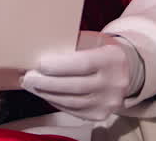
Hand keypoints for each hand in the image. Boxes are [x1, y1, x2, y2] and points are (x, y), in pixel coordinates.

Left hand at [19, 32, 144, 120]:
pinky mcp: (101, 114)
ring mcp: (109, 102)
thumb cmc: (100, 50)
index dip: (59, 66)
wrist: (127, 70)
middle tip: (28, 77)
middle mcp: (114, 83)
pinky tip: (45, 94)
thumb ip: (71, 46)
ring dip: (47, 94)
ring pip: (72, 102)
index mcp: (112, 59)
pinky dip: (56, 102)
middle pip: (75, 86)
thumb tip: (39, 49)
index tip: (39, 64)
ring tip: (31, 86)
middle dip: (47, 82)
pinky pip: (73, 110)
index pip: (83, 64)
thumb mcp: (92, 41)